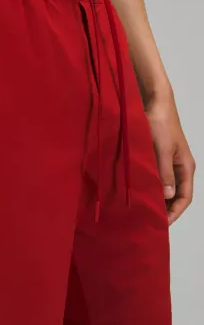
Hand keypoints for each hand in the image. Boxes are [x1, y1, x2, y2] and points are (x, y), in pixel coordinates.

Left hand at [146, 92, 195, 224]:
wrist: (154, 101)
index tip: (162, 223)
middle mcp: (178, 167)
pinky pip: (155, 176)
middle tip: (149, 220)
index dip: (175, 212)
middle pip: (175, 195)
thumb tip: (167, 196)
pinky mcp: (156, 156)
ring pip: (164, 186)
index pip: (185, 197)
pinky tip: (138, 191)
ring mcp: (167, 161)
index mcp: (186, 167)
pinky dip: (149, 186)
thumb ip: (164, 173)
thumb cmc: (160, 124)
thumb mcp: (162, 150)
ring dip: (156, 198)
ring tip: (143, 209)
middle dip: (165, 208)